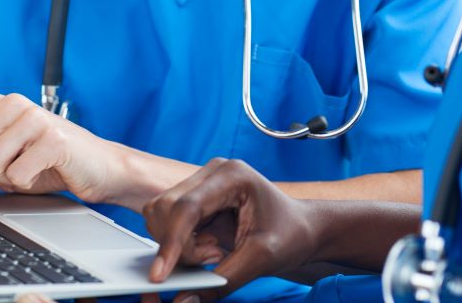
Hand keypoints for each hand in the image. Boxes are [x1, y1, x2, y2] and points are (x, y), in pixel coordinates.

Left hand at [0, 93, 119, 200]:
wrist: (98, 167)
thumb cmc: (46, 162)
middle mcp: (11, 103)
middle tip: (11, 168)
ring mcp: (32, 118)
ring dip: (6, 178)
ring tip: (28, 167)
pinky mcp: (52, 138)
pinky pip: (16, 176)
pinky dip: (26, 183)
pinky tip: (43, 170)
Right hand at [143, 158, 319, 302]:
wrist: (302, 228)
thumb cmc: (291, 235)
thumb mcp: (261, 260)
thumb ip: (221, 282)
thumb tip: (183, 301)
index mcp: (232, 175)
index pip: (186, 207)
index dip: (170, 242)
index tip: (159, 275)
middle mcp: (212, 172)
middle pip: (166, 208)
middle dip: (178, 246)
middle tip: (213, 259)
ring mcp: (202, 183)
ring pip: (161, 215)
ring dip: (178, 245)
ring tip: (214, 253)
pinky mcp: (196, 198)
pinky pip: (168, 222)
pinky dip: (181, 244)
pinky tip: (210, 248)